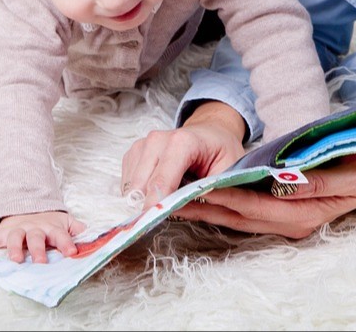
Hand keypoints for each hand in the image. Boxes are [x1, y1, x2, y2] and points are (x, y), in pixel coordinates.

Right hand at [0, 210, 86, 262]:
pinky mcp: (4, 232)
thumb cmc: (49, 222)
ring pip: (15, 238)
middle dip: (39, 250)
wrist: (28, 207)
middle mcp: (35, 228)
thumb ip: (77, 230)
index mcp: (51, 228)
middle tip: (41, 262)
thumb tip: (94, 235)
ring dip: (13, 248)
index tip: (72, 252)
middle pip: (37, 238)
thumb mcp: (65, 222)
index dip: (66, 243)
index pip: (61, 235)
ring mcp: (19, 229)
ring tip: (14, 259)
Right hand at [121, 101, 245, 209]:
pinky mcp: (134, 152)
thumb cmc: (221, 151)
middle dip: (152, 205)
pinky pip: (127, 183)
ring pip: (131, 187)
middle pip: (141, 187)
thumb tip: (178, 209)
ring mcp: (143, 144)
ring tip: (170, 195)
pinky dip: (140, 193)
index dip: (156, 205)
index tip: (155, 223)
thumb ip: (207, 190)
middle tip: (170, 211)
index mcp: (183, 141)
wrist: (212, 132)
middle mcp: (158, 139)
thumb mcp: (227, 170)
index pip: (161, 180)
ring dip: (146, 199)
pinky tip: (160, 188)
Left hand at [170, 153, 355, 238]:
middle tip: (171, 194)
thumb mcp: (348, 165)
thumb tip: (280, 180)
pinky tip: (206, 192)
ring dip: (211, 207)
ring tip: (176, 195)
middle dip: (206, 207)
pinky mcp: (291, 209)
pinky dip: (228, 202)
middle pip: (242, 217)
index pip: (255, 207)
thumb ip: (314, 176)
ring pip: (243, 216)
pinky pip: (252, 209)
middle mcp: (297, 221)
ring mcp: (293, 218)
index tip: (195, 188)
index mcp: (309, 213)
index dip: (224, 198)